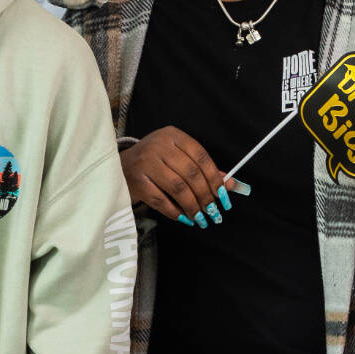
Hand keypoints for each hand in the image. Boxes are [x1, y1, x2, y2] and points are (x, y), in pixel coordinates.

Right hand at [119, 126, 244, 225]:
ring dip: (193, 206)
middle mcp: (159, 145)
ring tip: (201, 218)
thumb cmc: (155, 162)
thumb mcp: (178, 158)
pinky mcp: (136, 180)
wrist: (119, 166)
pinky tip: (184, 218)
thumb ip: (205, 170)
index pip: (201, 157)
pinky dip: (175, 212)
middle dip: (206, 196)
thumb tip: (235, 186)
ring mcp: (146, 162)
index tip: (224, 197)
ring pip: (177, 188)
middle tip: (213, 212)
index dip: (216, 179)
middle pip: (191, 174)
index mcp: (173, 135)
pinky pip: (161, 200)